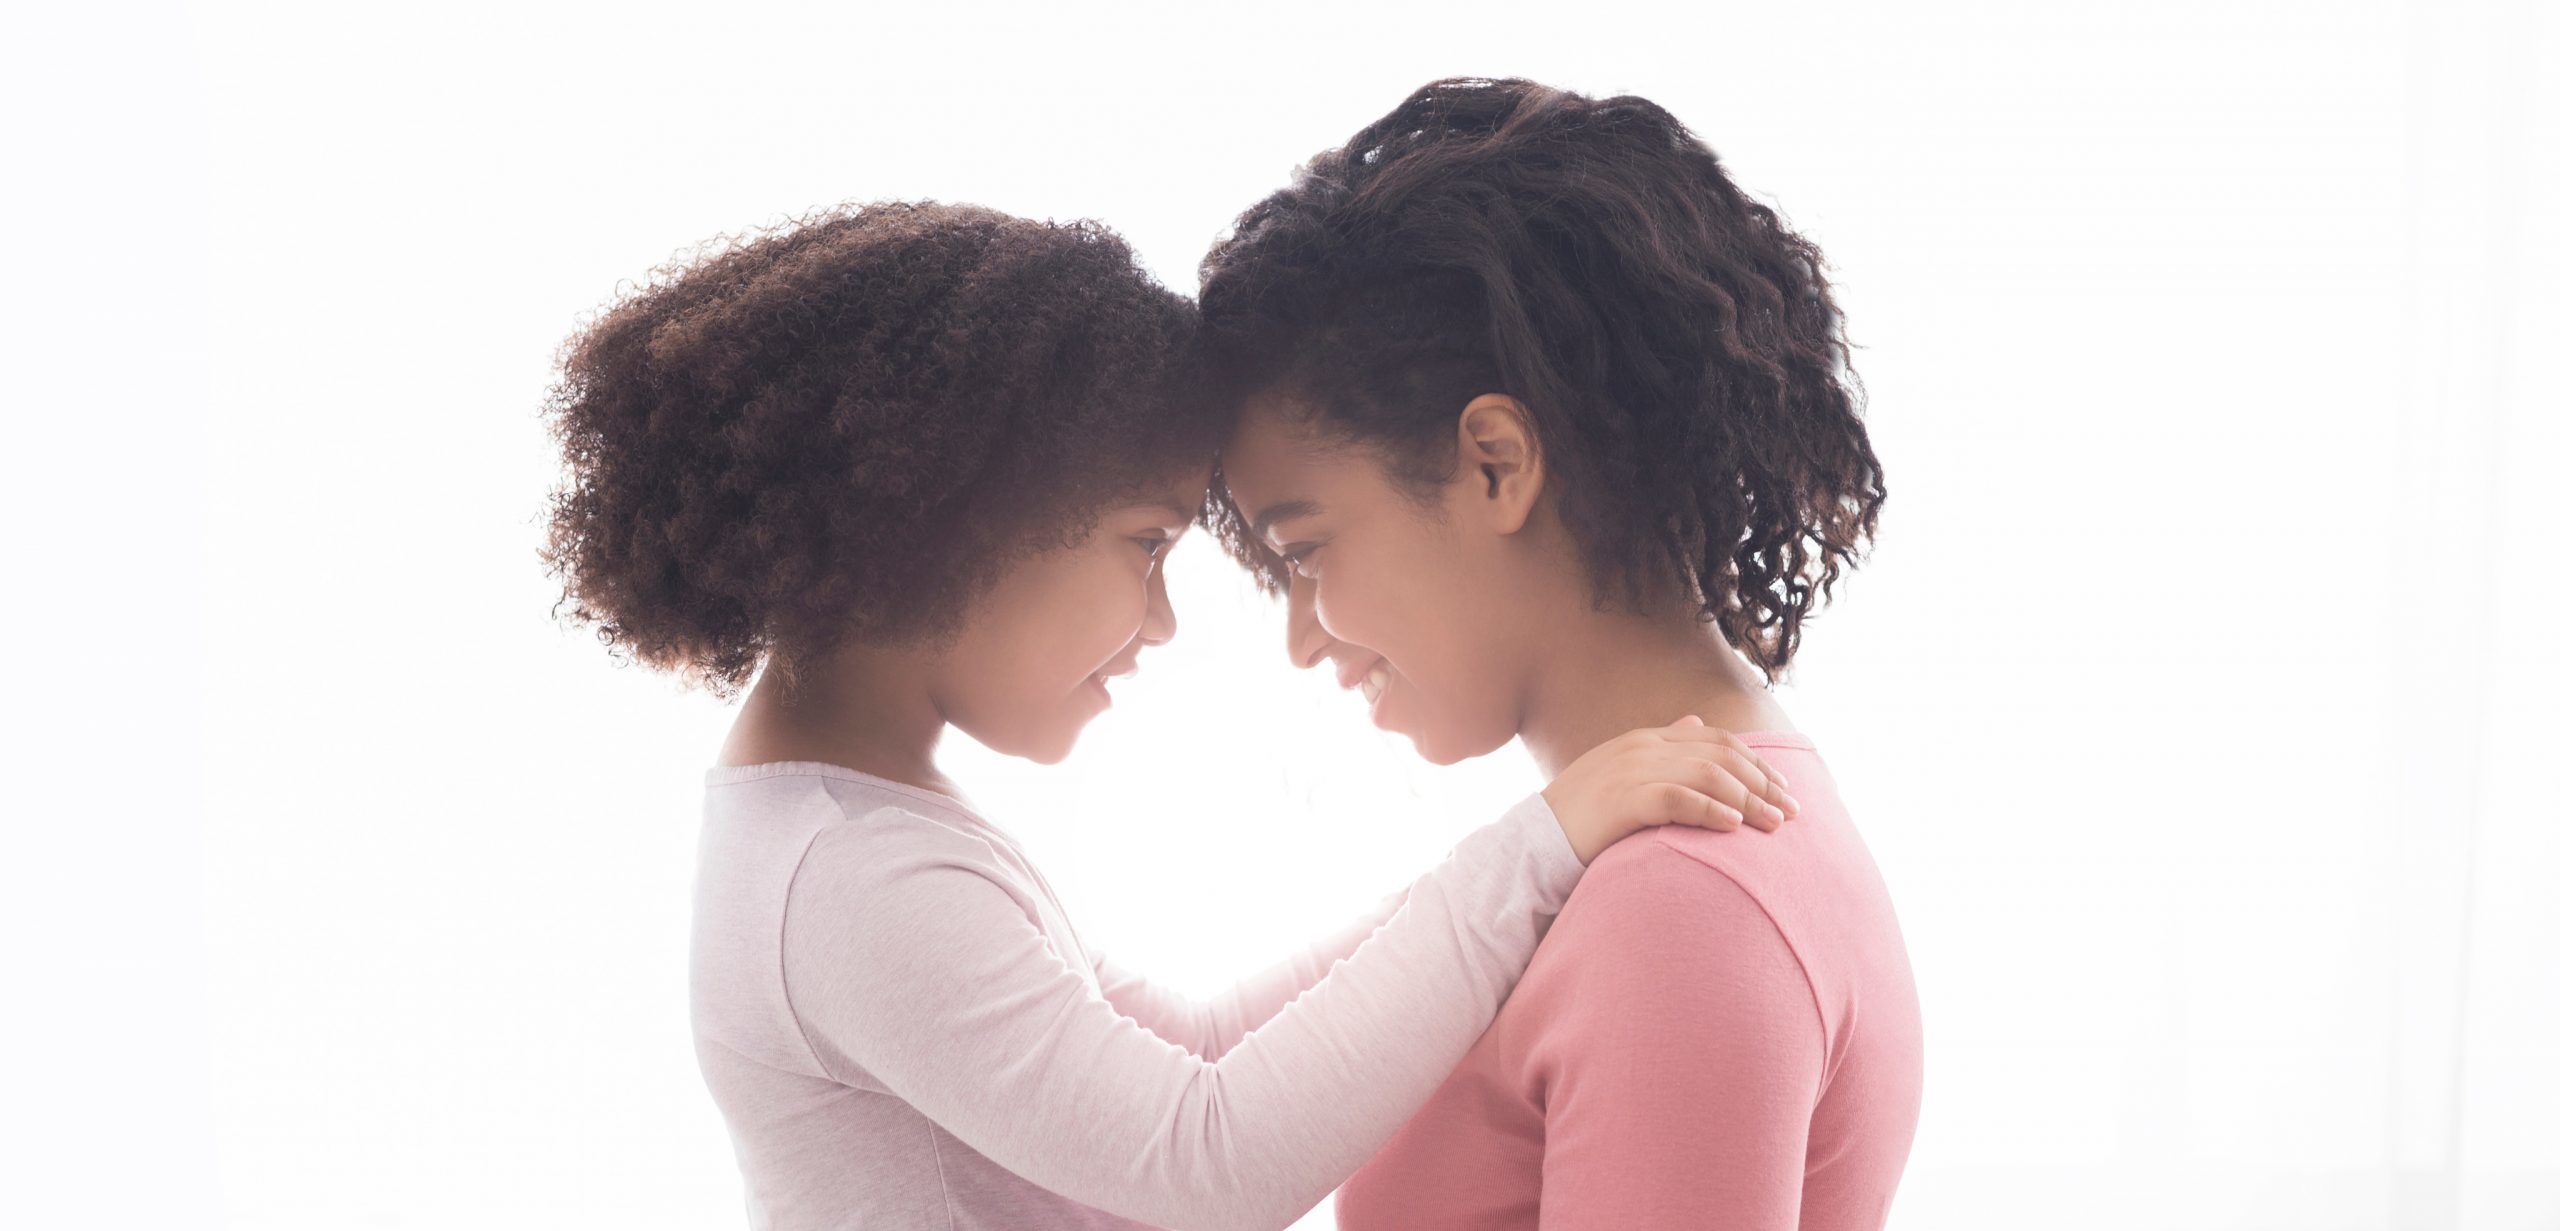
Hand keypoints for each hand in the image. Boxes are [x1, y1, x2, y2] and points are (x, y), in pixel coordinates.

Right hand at [1541, 716, 1800, 865]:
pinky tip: (1733, 827)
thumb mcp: (1621, 773)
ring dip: (1748, 800)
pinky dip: (1710, 811)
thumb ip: (1661, 750)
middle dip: (1763, 783)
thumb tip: (1695, 723)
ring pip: (1707, 775)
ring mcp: (1630, 771)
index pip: (1716, 741)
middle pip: (1720, 756)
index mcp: (1645, 739)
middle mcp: (1642, 748)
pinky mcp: (1621, 800)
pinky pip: (1677, 799)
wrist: (1532, 843)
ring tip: (1773, 825)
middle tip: (1793, 813)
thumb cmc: (1581, 818)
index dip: (1757, 764)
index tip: (1785, 791)